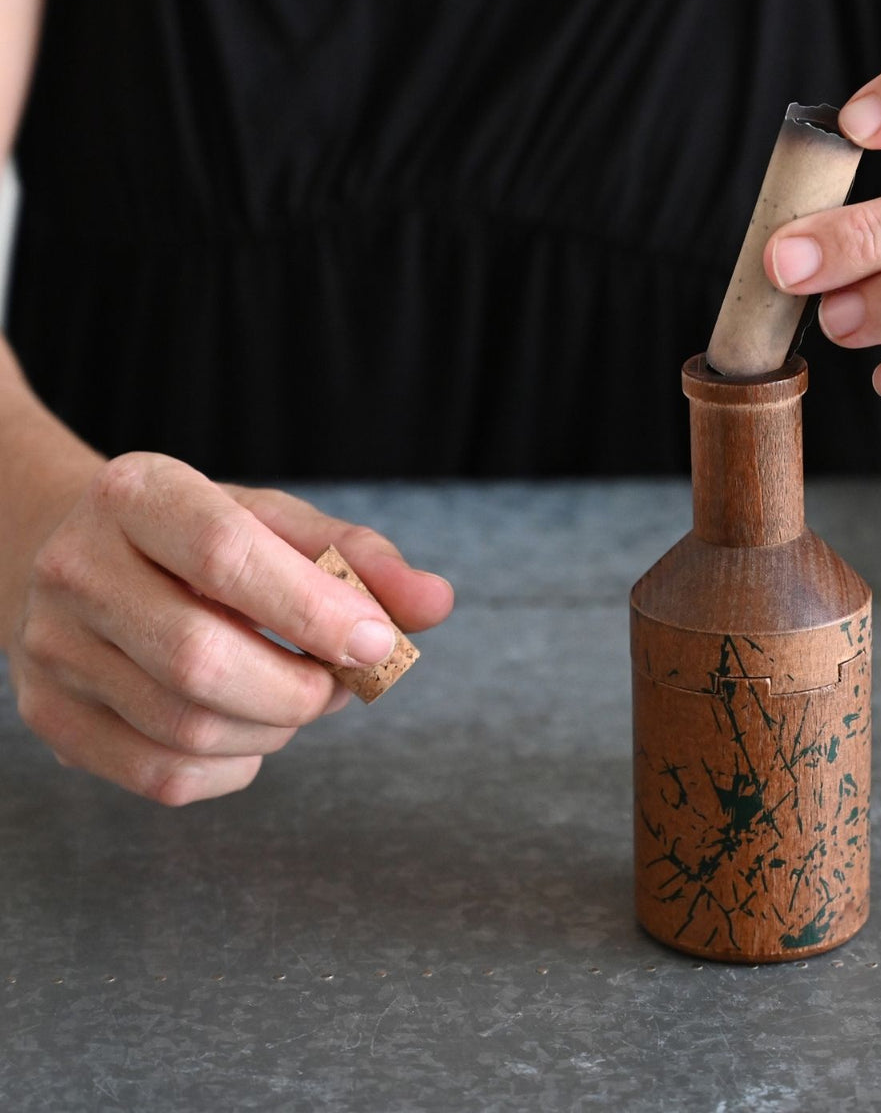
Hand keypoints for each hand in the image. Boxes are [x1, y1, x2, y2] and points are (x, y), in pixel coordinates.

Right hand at [7, 452, 453, 803]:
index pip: (224, 555)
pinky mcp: (51, 717)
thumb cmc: (199, 540)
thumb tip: (436, 603)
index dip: (314, 610)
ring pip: (188, 729)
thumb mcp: (277, 525)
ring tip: (300, 695)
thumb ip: (360, 559)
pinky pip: (164, 778)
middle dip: (301, 689)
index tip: (379, 644)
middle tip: (341, 681)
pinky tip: (251, 729)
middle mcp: (77, 568)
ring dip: (277, 728)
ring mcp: (52, 649)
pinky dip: (237, 768)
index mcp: (137, 495)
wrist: (79, 555)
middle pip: (201, 660)